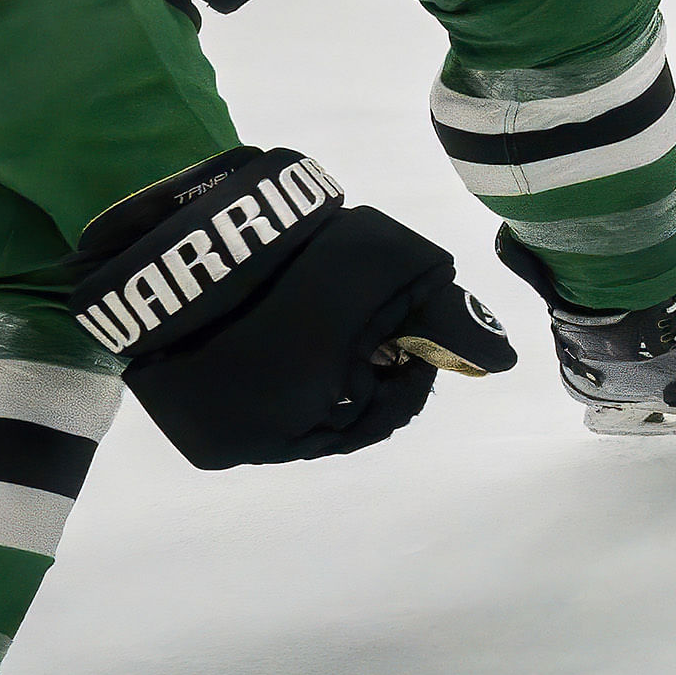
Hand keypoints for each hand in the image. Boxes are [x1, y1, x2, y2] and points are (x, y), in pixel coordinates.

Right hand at [68, 146, 514, 469]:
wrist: (173, 230)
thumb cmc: (294, 253)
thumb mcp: (387, 270)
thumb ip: (446, 318)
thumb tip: (502, 361)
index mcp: (308, 416)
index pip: (384, 413)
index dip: (406, 372)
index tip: (406, 336)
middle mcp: (258, 444)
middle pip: (337, 423)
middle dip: (360, 377)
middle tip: (361, 328)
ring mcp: (215, 438)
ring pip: (291, 421)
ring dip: (315, 382)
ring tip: (318, 327)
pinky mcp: (185, 424)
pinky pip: (245, 413)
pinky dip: (269, 383)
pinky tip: (277, 339)